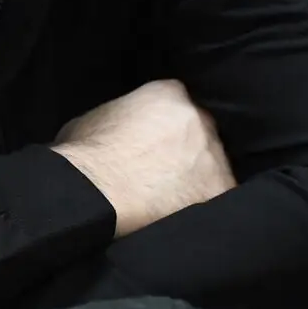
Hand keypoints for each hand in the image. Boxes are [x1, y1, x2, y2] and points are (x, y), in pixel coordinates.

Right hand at [51, 79, 235, 237]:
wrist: (96, 193)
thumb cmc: (86, 157)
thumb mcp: (94, 119)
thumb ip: (119, 117)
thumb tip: (118, 131)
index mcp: (168, 94)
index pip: (176, 105)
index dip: (166, 128)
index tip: (156, 146)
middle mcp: (197, 118)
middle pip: (200, 133)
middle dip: (186, 151)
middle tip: (163, 174)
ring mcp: (211, 153)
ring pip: (212, 165)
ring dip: (196, 179)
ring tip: (170, 200)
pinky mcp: (219, 188)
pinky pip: (221, 196)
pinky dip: (205, 205)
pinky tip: (183, 214)